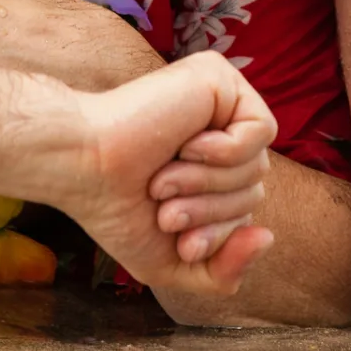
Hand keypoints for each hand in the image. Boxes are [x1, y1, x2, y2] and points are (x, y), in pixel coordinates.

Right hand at [58, 54, 277, 298]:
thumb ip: (224, 272)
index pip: (246, 211)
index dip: (219, 234)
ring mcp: (218, 104)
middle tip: (165, 208)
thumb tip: (267, 236)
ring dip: (208, 184)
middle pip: (255, 188)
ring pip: (258, 164)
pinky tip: (187, 146)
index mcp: (207, 170)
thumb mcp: (175, 262)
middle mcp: (216, 133)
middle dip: (211, 211)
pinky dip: (226, 151)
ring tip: (163, 178)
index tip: (175, 238)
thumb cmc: (117, 211)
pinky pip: (260, 129)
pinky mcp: (218, 78)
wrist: (83, 169)